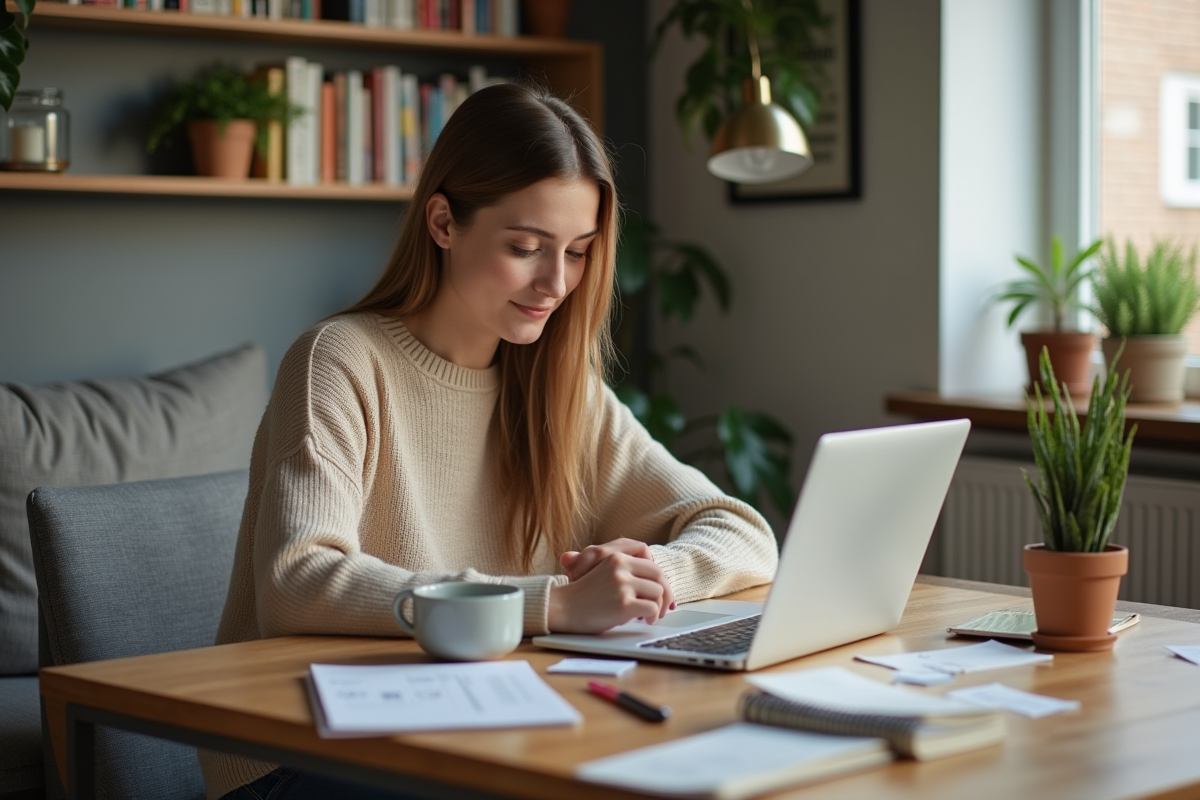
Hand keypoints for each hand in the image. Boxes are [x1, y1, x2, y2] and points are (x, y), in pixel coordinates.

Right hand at [560, 538, 674, 614]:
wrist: (562, 608)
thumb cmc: (583, 595)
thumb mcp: (603, 573)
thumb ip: (626, 572)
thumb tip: (655, 582)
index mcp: (616, 557)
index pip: (651, 563)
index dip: (661, 579)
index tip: (662, 591)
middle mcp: (620, 566)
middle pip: (659, 576)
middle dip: (665, 593)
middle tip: (665, 606)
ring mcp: (622, 584)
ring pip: (658, 592)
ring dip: (658, 606)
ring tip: (649, 615)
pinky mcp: (623, 603)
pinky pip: (651, 608)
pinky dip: (652, 616)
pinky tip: (644, 620)